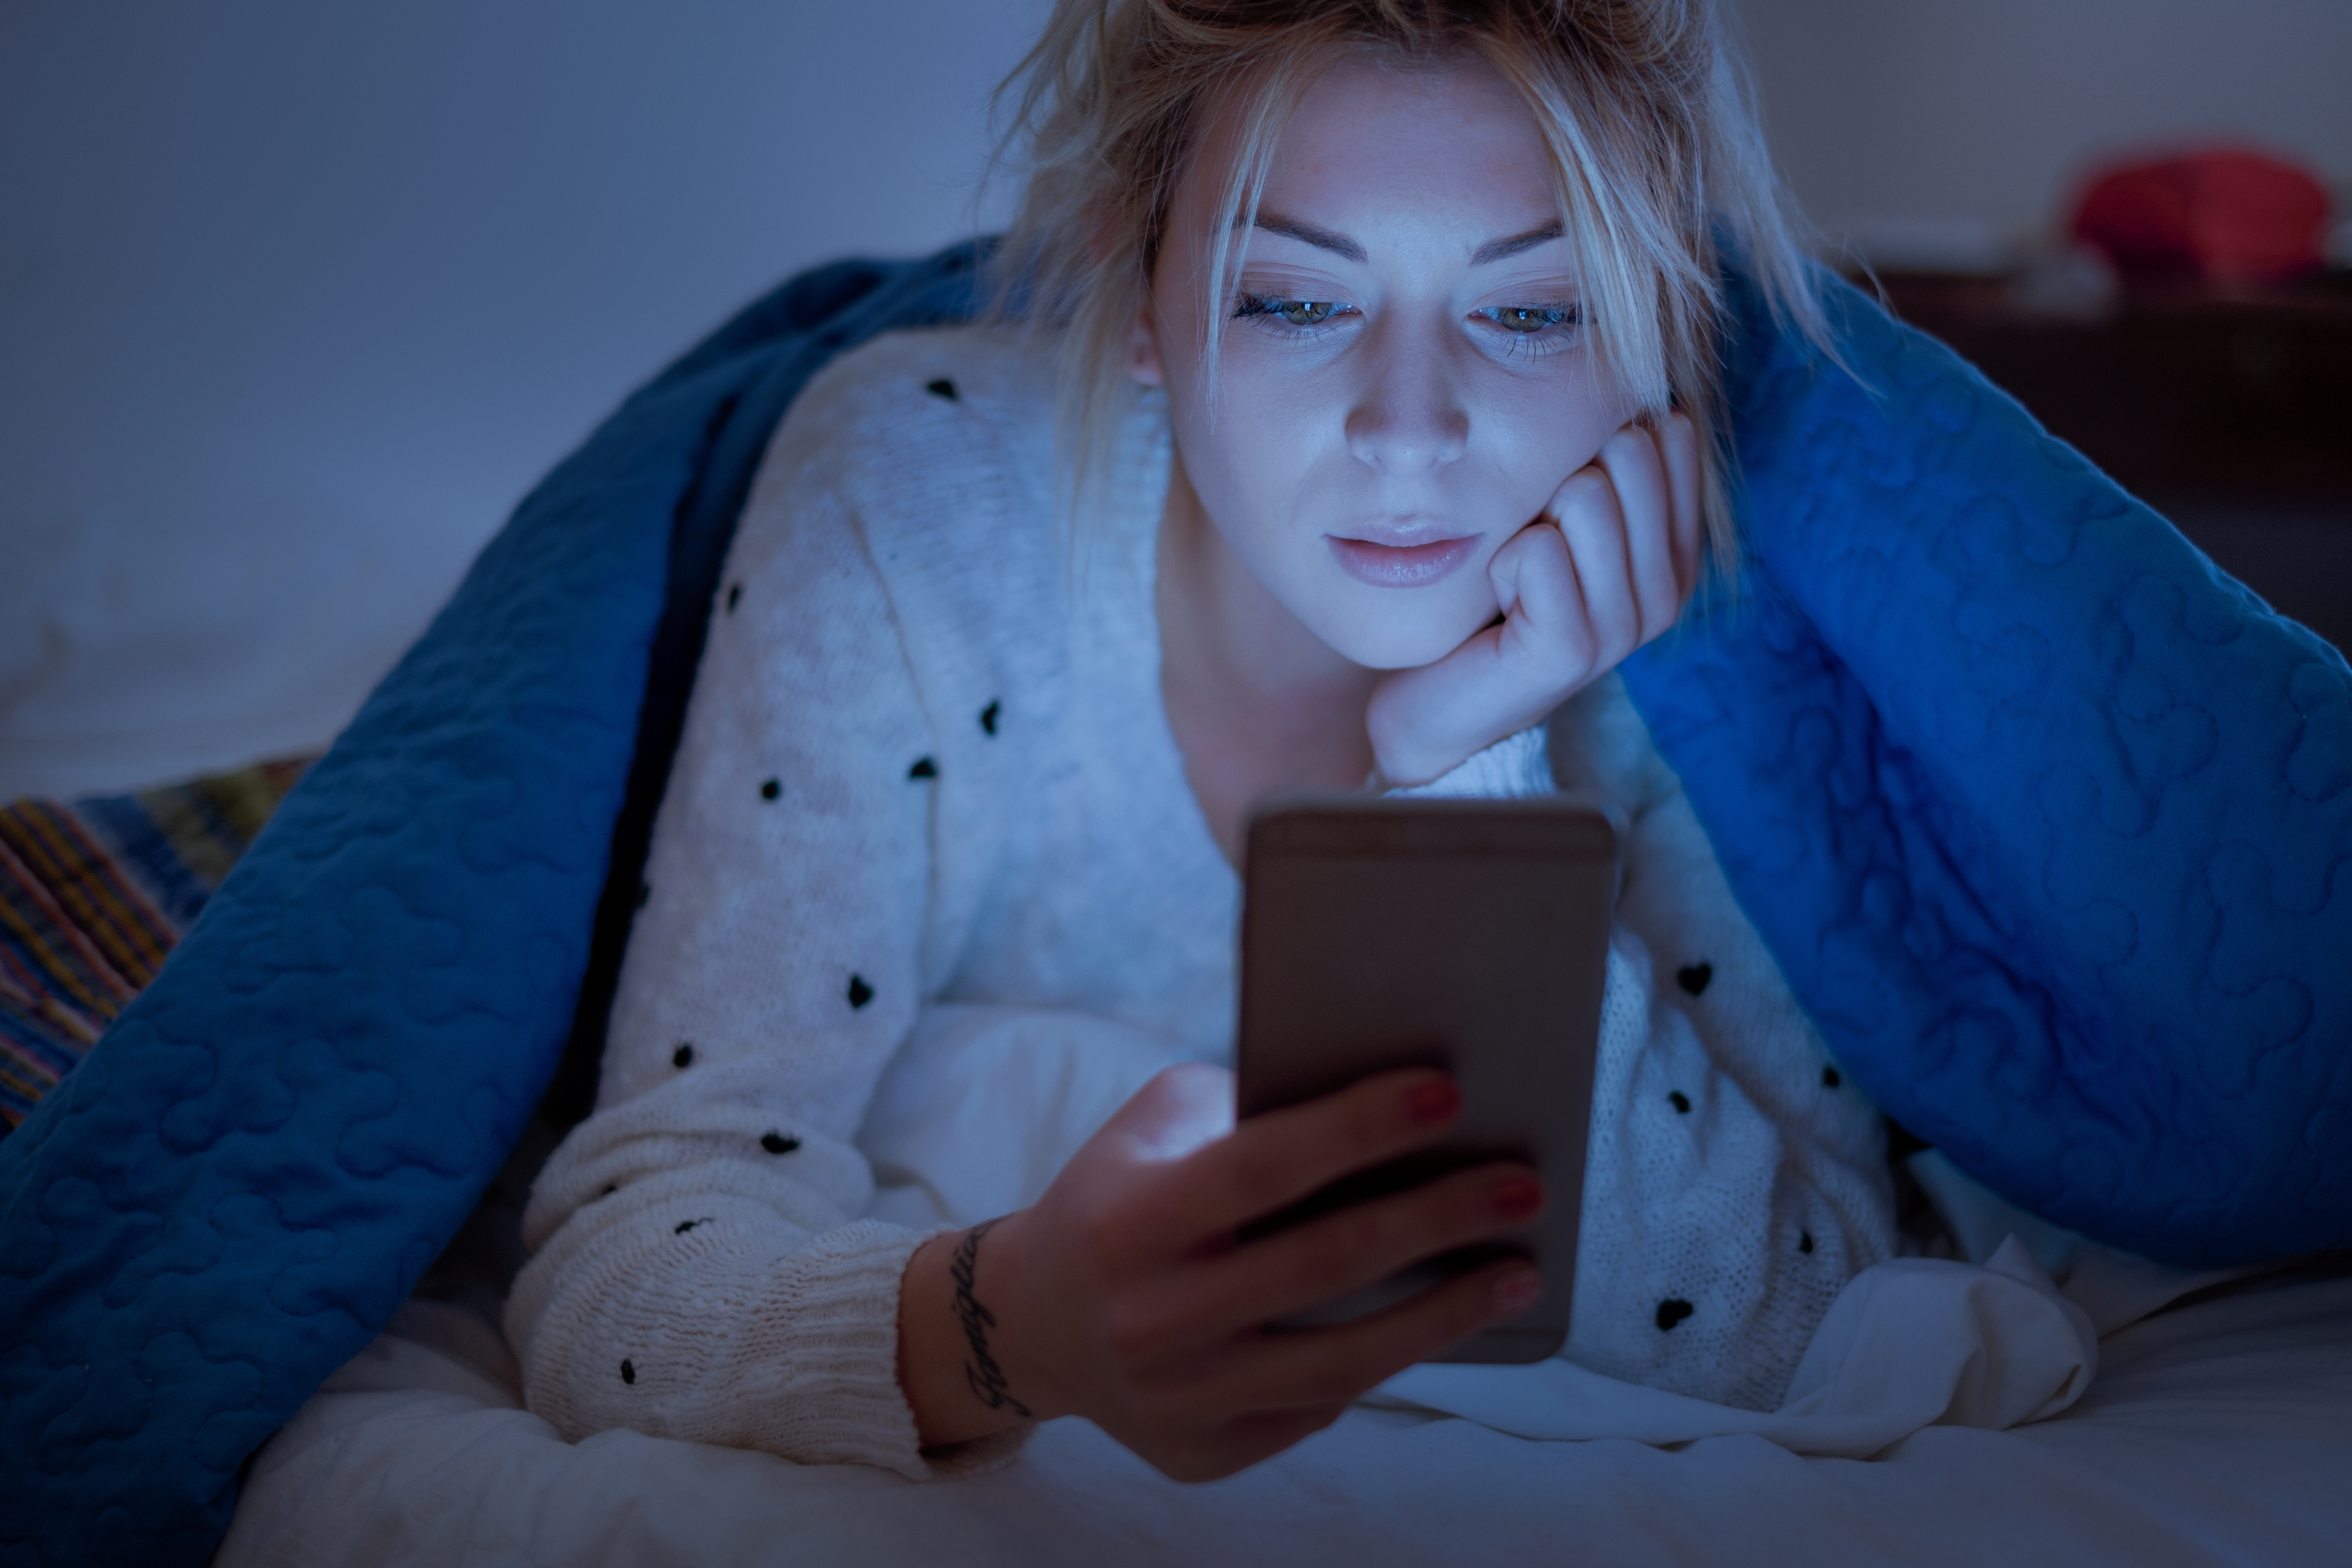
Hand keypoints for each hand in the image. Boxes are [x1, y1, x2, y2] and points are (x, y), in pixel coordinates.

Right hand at [895, 1064, 1543, 1480]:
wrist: (1031, 1323)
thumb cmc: (1115, 1198)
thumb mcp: (1152, 1128)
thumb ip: (1246, 1107)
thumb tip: (1384, 1109)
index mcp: (1130, 1221)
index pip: (1262, 1167)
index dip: (1359, 1128)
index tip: (1448, 1093)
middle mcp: (1149, 1317)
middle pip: (1321, 1266)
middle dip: (1437, 1220)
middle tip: (1521, 1188)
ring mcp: (1179, 1398)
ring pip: (1339, 1363)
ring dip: (1444, 1316)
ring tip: (1517, 1270)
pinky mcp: (1205, 1452)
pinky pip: (1318, 1407)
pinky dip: (1389, 1361)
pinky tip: (1445, 1320)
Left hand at [1366, 413, 1700, 787]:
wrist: (1434, 698)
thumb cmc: (1494, 593)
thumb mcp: (1555, 513)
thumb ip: (1602, 455)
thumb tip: (1627, 372)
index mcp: (1676, 549)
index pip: (1670, 432)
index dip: (1594, 442)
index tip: (1561, 502)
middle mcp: (1669, 589)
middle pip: (1628, 452)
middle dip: (1557, 479)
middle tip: (1532, 544)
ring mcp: (1627, 626)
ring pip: (1585, 495)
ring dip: (1526, 525)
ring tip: (1515, 578)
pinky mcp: (1574, 651)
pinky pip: (1538, 551)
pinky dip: (1501, 564)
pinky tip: (1499, 603)